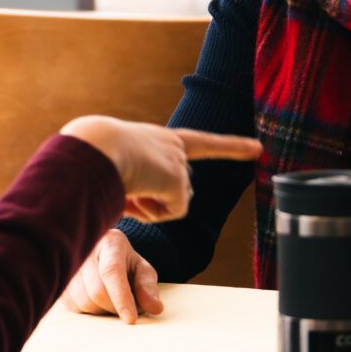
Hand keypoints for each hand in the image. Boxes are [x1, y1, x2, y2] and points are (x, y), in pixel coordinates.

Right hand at [56, 116, 260, 221]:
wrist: (94, 148)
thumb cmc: (91, 155)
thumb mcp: (112, 167)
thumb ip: (131, 183)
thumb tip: (134, 203)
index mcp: (161, 138)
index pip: (202, 143)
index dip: (231, 147)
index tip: (258, 148)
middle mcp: (175, 146)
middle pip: (177, 191)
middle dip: (153, 201)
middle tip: (125, 189)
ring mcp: (179, 162)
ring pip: (170, 204)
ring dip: (146, 205)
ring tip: (125, 186)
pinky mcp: (178, 180)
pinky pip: (169, 213)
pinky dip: (149, 211)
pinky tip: (135, 193)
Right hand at [64, 229, 162, 323]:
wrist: (100, 254)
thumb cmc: (124, 264)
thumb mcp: (142, 270)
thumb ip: (148, 287)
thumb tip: (155, 308)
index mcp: (110, 242)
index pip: (112, 271)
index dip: (121, 298)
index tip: (130, 319)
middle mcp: (85, 249)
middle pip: (97, 291)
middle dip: (114, 307)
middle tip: (126, 307)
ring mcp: (67, 264)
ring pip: (83, 301)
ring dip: (101, 310)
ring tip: (110, 301)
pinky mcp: (58, 280)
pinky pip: (72, 306)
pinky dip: (88, 311)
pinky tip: (96, 300)